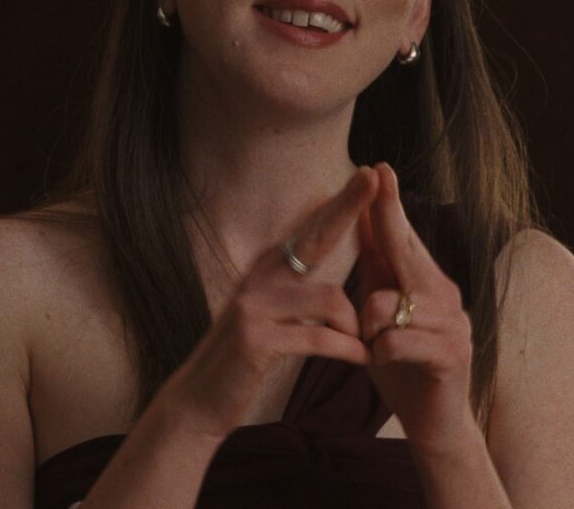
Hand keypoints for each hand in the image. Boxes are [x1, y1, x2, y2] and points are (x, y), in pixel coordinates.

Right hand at [157, 168, 377, 441]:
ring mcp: (254, 306)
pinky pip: (319, 337)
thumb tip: (325, 271)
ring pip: (330, 298)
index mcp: (267, 271)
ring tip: (365, 346)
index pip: (309, 229)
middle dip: (346, 207)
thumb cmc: (244, 360)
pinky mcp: (256, 339)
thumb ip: (294, 292)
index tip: (366, 172)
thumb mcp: (268, 317)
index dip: (338, 202)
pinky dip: (346, 349)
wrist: (199, 400)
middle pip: (315, 237)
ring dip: (355, 326)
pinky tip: (360, 359)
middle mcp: (259, 278)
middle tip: (373, 180)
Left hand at [357, 163, 477, 454]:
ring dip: (367, 327)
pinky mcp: (451, 354)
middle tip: (378, 176)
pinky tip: (384, 363)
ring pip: (386, 304)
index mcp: (425, 283)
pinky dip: (380, 352)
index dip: (389, 204)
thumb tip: (363, 222)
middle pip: (406, 250)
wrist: (434, 422)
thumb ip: (377, 272)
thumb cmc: (404, 365)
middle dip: (388, 215)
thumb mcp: (383, 315)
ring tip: (372, 346)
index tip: (380, 167)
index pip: (402, 237)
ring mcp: (452, 323)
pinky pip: (397, 339)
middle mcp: (444, 295)